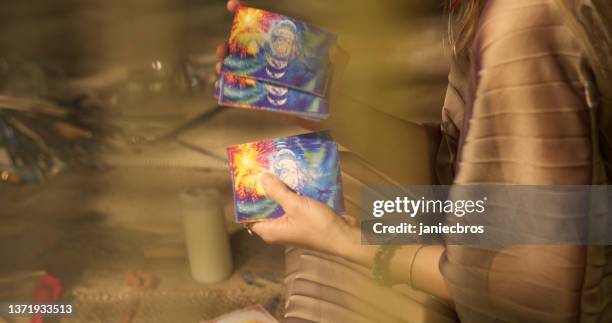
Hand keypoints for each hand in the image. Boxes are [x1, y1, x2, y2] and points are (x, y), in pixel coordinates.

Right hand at [214, 1, 349, 130]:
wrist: (333, 111)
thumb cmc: (334, 83)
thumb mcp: (337, 61)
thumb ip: (335, 51)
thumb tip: (334, 45)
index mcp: (283, 46)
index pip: (262, 26)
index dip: (244, 13)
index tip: (232, 6)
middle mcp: (270, 60)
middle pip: (242, 48)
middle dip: (227, 45)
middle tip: (223, 49)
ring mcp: (263, 78)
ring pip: (235, 69)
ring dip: (222, 66)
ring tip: (220, 68)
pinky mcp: (261, 98)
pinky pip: (238, 92)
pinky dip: (224, 89)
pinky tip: (217, 87)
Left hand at [251, 173, 355, 254]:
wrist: (343, 236)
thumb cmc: (316, 224)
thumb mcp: (295, 205)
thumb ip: (277, 191)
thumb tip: (261, 178)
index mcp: (270, 231)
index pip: (249, 217)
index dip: (247, 201)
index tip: (247, 182)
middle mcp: (278, 230)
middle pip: (265, 209)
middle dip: (264, 192)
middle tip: (262, 171)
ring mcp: (291, 226)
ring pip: (280, 206)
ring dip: (279, 191)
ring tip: (277, 171)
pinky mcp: (303, 221)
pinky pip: (292, 206)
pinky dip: (292, 195)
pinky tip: (294, 180)